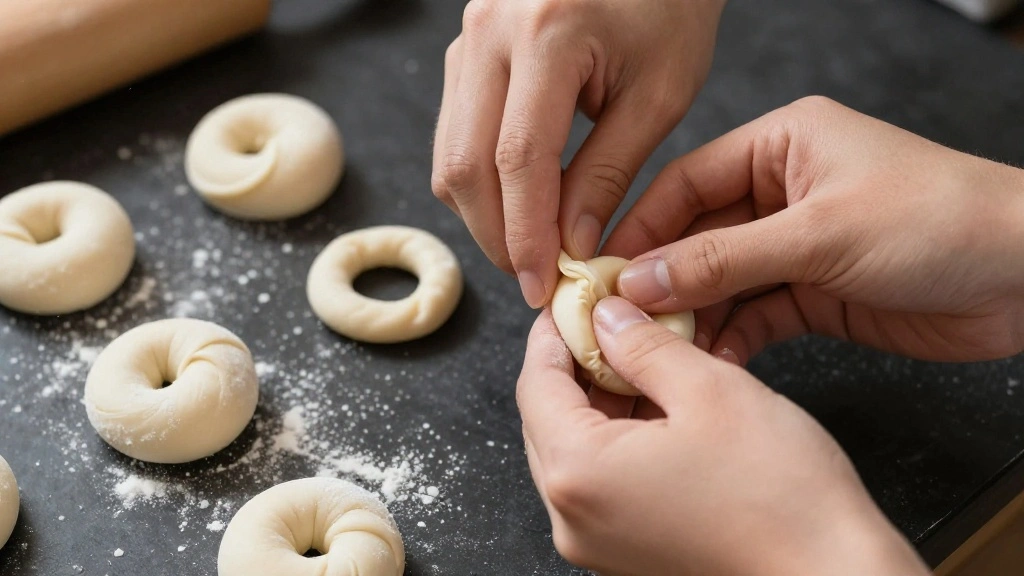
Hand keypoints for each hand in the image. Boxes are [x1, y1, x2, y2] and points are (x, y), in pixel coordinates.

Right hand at [432, 0, 725, 307]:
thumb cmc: (669, 10)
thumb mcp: (658, 96)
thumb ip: (608, 174)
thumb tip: (567, 245)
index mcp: (548, 32)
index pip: (518, 160)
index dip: (525, 235)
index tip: (542, 284)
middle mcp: (490, 31)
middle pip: (465, 164)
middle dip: (495, 235)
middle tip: (534, 276)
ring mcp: (467, 37)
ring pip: (449, 155)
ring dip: (484, 213)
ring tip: (531, 244)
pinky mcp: (465, 51)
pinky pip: (454, 134)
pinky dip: (482, 181)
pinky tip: (521, 202)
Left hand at [518, 300, 929, 574]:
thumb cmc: (780, 494)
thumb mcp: (708, 389)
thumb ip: (643, 344)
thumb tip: (606, 315)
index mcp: (578, 474)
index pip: (535, 383)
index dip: (553, 330)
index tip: (576, 297)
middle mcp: (572, 517)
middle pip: (547, 418)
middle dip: (577, 362)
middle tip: (611, 317)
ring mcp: (596, 542)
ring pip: (575, 448)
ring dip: (601, 397)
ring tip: (641, 353)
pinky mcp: (625, 552)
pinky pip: (601, 480)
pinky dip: (619, 436)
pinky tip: (656, 402)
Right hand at [607, 96, 1023, 363]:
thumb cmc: (940, 221)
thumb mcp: (819, 234)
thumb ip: (724, 258)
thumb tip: (641, 278)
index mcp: (781, 146)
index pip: (686, 183)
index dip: (638, 227)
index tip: (598, 268)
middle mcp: (782, 191)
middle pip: (697, 236)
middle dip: (659, 278)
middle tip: (616, 320)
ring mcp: (797, 245)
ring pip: (721, 281)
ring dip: (691, 314)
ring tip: (654, 349)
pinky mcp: (815, 292)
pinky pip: (755, 315)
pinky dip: (732, 338)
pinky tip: (709, 360)